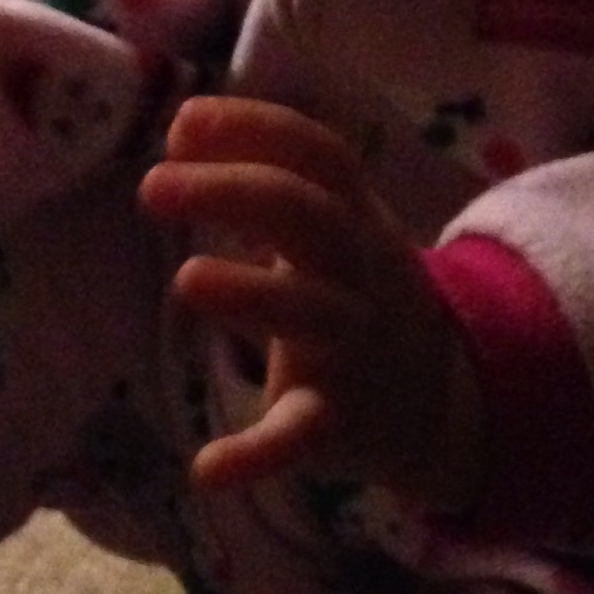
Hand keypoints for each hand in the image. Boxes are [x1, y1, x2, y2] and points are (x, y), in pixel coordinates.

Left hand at [139, 96, 485, 514]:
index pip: (317, 154)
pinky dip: (257, 455)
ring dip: (253, 293)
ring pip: (313, 312)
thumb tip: (182, 126)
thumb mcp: (336, 222)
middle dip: (234, 192)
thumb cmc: (357, 291)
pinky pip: (301, 435)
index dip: (255, 129)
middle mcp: (360, 273)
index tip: (182, 124)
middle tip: (153, 187)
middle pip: (309, 216)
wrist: (440, 400)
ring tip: (187, 280)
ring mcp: (352, 347)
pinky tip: (207, 469)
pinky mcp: (338, 422)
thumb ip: (270, 175)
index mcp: (355, 218)